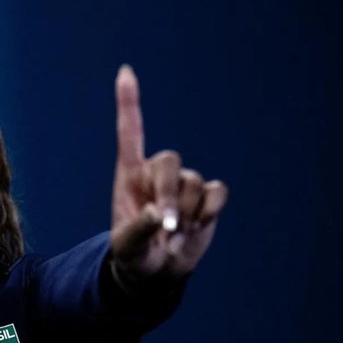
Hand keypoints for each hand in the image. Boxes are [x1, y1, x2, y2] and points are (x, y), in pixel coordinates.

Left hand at [111, 65, 227, 284]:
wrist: (157, 271)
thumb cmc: (133, 254)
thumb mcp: (126, 247)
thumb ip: (137, 229)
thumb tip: (157, 214)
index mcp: (129, 175)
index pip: (130, 133)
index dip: (129, 102)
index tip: (125, 71)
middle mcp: (156, 173)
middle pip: (169, 161)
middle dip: (168, 194)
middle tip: (165, 226)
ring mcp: (183, 183)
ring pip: (193, 183)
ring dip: (186, 213)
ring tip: (173, 234)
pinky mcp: (207, 197)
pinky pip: (216, 192)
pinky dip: (209, 211)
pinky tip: (197, 225)